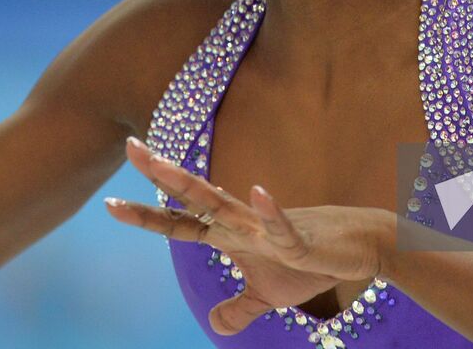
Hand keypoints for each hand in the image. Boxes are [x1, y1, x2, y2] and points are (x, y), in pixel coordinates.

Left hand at [105, 136, 392, 335]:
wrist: (362, 246)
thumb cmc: (313, 262)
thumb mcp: (268, 295)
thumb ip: (238, 308)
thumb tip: (214, 325)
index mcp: (232, 235)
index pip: (181, 224)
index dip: (147, 217)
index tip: (110, 204)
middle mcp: (244, 223)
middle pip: (195, 198)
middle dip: (162, 176)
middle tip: (131, 147)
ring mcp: (270, 227)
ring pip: (225, 204)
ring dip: (194, 187)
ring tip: (165, 168)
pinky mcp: (301, 239)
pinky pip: (282, 227)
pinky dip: (270, 211)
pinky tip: (257, 192)